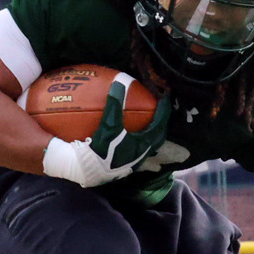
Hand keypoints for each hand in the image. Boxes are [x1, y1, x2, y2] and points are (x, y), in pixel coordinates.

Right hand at [41, 81, 172, 187]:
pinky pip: (135, 149)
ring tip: (146, 123)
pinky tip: (127, 135)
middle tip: (158, 111)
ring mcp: (133, 161)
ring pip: (147, 145)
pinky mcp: (123, 165)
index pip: (160, 125)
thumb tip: (119, 82)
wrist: (88, 171)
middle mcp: (141, 154)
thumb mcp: (108, 125)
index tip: (165, 100)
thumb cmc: (101, 150)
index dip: (164, 112)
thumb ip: (114, 104)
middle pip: (157, 136)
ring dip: (148, 133)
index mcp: (143, 145)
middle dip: (159, 123)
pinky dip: (136, 139)